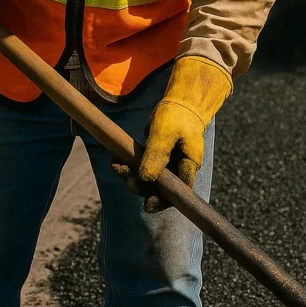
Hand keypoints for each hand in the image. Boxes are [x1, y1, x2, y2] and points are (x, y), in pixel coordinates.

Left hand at [113, 56, 231, 211]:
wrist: (180, 102)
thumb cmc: (177, 115)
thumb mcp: (165, 133)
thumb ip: (157, 155)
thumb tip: (146, 179)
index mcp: (189, 165)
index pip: (178, 191)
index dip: (163, 201)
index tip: (147, 205)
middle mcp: (179, 168)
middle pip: (160, 189)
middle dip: (141, 187)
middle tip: (126, 178)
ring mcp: (168, 164)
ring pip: (148, 179)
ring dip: (131, 176)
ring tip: (116, 166)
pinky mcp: (156, 158)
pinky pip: (142, 168)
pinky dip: (129, 166)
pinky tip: (116, 160)